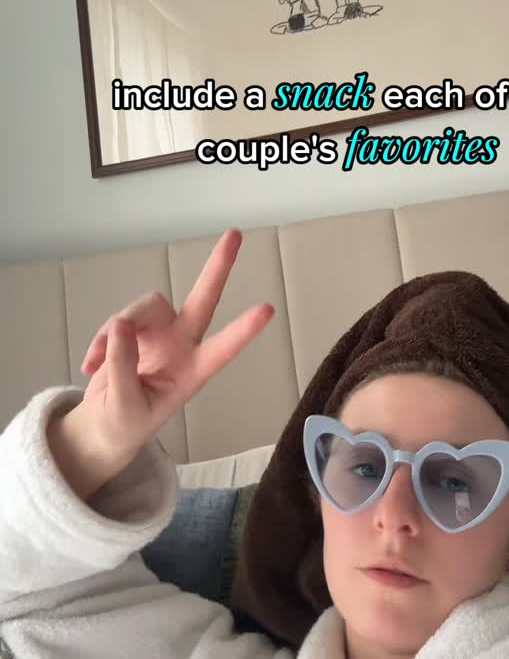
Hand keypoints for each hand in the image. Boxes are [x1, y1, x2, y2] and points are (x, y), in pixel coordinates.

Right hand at [49, 230, 272, 495]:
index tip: (268, 310)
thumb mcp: (125, 406)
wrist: (106, 425)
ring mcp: (160, 332)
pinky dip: (101, 340)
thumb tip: (120, 325)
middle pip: (202, 299)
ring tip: (96, 362)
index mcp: (192, 372)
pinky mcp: (135, 327)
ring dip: (116, 329)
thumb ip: (123, 367)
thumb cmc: (126, 421)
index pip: (223, 349)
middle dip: (218, 268)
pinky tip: (91, 365)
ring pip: (145, 306)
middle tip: (235, 234)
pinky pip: (118, 319)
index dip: (243, 330)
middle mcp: (182, 345)